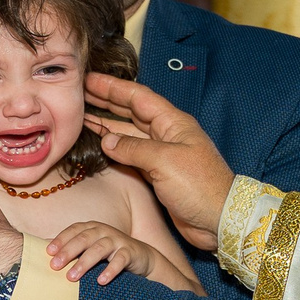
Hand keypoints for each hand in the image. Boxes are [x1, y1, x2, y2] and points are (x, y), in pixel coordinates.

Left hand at [48, 220, 144, 286]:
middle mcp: (104, 231)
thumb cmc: (110, 254)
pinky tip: (101, 281)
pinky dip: (110, 270)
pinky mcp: (130, 252)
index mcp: (92, 228)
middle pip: (84, 238)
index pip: (74, 230)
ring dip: (84, 262)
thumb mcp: (91, 248)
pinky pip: (120, 260)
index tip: (48, 252)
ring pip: (99, 248)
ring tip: (72, 277)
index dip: (61, 240)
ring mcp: (118, 240)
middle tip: (55, 266)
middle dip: (68, 251)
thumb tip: (45, 252)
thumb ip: (72, 249)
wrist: (141, 257)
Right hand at [85, 74, 234, 249]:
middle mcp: (167, 134)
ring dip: (107, 124)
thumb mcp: (164, 161)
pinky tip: (100, 142)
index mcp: (173, 123)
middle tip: (81, 92)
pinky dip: (115, 148)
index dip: (113, 87)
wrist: (218, 221)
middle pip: (131, 112)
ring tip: (84, 114)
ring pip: (129, 133)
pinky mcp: (158, 174)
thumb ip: (133, 148)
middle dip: (107, 101)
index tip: (90, 79)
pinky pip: (131, 155)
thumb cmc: (199, 187)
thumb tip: (107, 140)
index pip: (138, 97)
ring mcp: (162, 155)